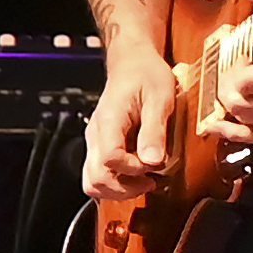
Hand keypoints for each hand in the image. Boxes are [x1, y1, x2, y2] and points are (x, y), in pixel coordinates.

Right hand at [82, 40, 176, 200]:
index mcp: (110, 119)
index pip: (109, 159)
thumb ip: (155, 128)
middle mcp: (96, 133)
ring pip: (92, 182)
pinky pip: (98, 174)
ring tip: (145, 181)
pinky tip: (137, 176)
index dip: (132, 169)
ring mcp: (95, 141)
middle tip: (152, 181)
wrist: (133, 62)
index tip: (153, 164)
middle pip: (95, 179)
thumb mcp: (160, 95)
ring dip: (118, 190)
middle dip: (125, 188)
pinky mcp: (99, 145)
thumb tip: (153, 161)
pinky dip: (115, 183)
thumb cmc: (147, 74)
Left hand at [205, 0, 252, 144]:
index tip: (238, 50)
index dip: (235, 65)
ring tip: (219, 93)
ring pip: (246, 121)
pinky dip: (234, 133)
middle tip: (224, 71)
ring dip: (228, 107)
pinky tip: (218, 127)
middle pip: (241, 102)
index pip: (247, 79)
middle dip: (226, 87)